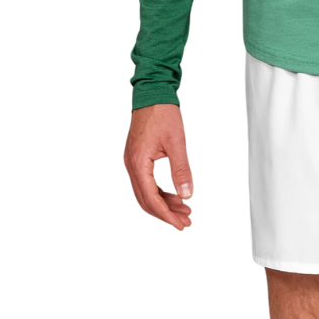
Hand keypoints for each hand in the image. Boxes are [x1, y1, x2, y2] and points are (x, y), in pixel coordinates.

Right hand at [124, 104, 192, 229]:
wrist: (152, 94)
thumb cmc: (162, 114)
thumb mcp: (177, 143)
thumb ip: (181, 170)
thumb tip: (187, 195)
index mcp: (138, 162)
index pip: (150, 198)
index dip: (166, 215)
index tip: (180, 225)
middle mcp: (131, 165)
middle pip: (146, 200)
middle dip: (166, 213)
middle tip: (185, 222)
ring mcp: (133, 162)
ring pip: (146, 192)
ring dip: (164, 204)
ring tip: (185, 210)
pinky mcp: (138, 158)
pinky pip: (147, 182)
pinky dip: (160, 192)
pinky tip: (175, 195)